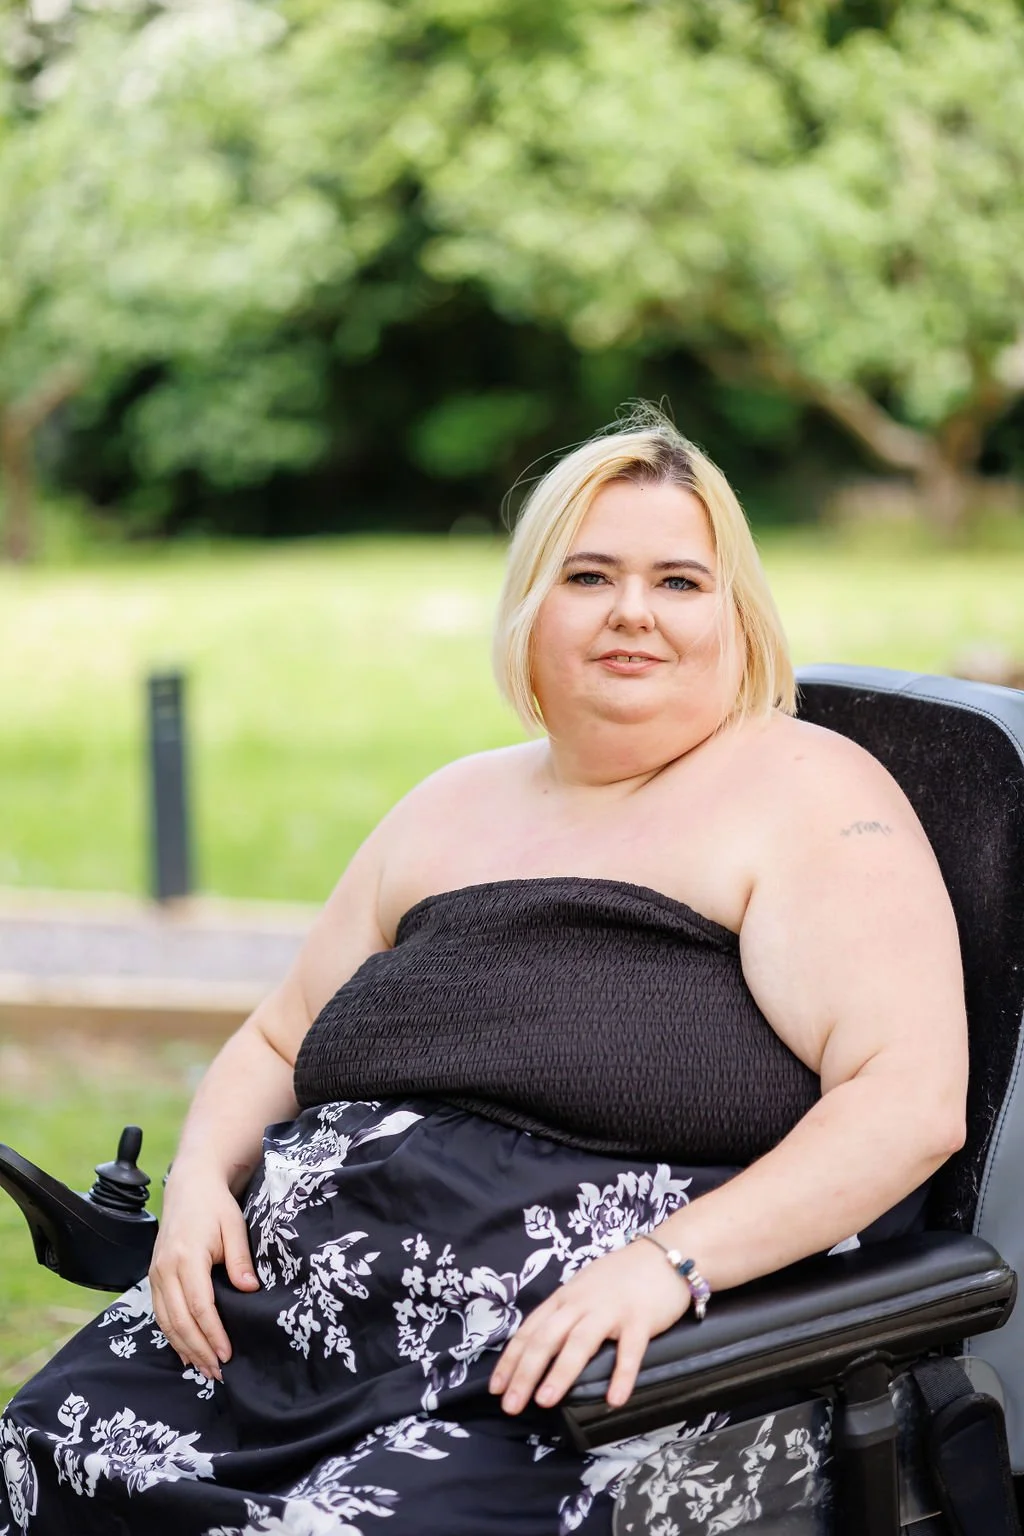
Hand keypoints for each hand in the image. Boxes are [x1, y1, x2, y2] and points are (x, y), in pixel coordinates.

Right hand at [149, 1164, 259, 1382]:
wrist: (189, 1186)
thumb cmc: (215, 1206)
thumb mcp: (235, 1226)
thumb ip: (240, 1259)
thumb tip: (250, 1289)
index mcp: (187, 1256)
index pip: (199, 1305)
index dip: (212, 1333)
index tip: (227, 1353)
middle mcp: (165, 1269)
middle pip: (179, 1320)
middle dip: (199, 1349)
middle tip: (218, 1371)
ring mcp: (156, 1274)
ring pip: (166, 1321)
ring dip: (184, 1348)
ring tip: (204, 1368)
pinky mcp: (154, 1277)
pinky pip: (160, 1313)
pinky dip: (172, 1335)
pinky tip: (186, 1351)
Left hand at [489, 1237, 689, 1413]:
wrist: (664, 1255)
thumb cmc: (622, 1277)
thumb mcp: (584, 1289)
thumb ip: (565, 1313)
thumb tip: (541, 1347)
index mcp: (565, 1297)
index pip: (530, 1330)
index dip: (511, 1360)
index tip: (495, 1388)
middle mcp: (582, 1302)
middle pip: (547, 1337)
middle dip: (525, 1372)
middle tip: (510, 1405)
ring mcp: (611, 1310)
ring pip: (579, 1342)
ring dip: (560, 1372)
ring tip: (546, 1400)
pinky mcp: (640, 1319)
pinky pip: (630, 1350)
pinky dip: (621, 1375)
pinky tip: (614, 1399)